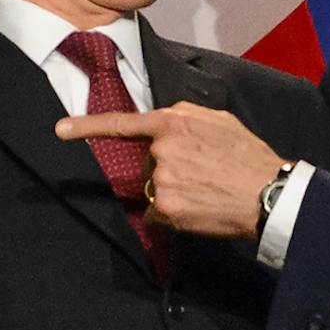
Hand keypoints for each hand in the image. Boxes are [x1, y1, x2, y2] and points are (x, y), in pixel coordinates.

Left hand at [56, 102, 282, 237]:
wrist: (268, 193)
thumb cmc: (250, 157)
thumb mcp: (221, 120)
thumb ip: (187, 115)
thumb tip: (167, 122)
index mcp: (174, 122)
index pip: (123, 124)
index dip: (87, 126)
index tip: (61, 129)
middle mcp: (161, 150)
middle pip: (148, 163)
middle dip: (168, 168)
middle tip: (204, 174)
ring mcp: (162, 180)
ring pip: (155, 188)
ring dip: (174, 192)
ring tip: (208, 191)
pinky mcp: (167, 207)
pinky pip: (160, 212)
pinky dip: (176, 214)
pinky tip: (200, 208)